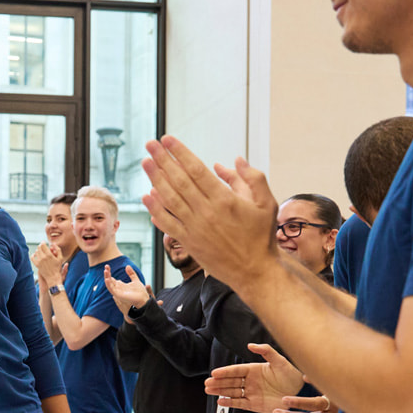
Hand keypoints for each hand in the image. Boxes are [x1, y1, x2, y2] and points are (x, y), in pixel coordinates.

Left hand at [31, 243, 63, 285]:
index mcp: (49, 255)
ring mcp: (39, 261)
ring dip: (38, 250)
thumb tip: (53, 243)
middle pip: (39, 248)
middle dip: (40, 246)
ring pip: (36, 252)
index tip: (43, 242)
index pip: (43, 245)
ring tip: (40, 251)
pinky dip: (33, 255)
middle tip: (42, 246)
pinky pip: (32, 258)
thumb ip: (58, 249)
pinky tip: (35, 255)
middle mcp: (43, 257)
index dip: (43, 242)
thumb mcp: (60, 258)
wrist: (53, 277)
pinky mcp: (37, 265)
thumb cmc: (57, 267)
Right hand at [102, 264, 150, 318]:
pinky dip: (108, 284)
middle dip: (107, 274)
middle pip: (109, 281)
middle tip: (106, 266)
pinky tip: (107, 279)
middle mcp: (118, 289)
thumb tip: (127, 266)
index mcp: (121, 286)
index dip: (109, 272)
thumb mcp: (136, 280)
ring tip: (105, 271)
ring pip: (109, 284)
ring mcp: (117, 292)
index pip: (112, 278)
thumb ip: (131, 274)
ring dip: (106, 277)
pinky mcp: (118, 295)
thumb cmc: (140, 292)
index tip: (107, 266)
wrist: (144, 299)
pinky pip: (112, 290)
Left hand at [142, 137, 279, 291]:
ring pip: (170, 200)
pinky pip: (168, 223)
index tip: (167, 140)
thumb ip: (252, 178)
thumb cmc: (262, 237)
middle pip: (179, 181)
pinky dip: (156, 210)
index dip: (180, 153)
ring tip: (146, 163)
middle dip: (163, 160)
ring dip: (156, 180)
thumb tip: (234, 160)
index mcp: (225, 200)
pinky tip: (147, 196)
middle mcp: (206, 213)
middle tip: (150, 145)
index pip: (196, 170)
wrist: (255, 272)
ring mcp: (195, 228)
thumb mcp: (267, 203)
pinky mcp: (189, 243)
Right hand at [204, 342, 305, 412]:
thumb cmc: (291, 374)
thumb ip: (265, 351)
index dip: (225, 372)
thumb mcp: (279, 360)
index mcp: (253, 369)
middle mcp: (250, 381)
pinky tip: (220, 401)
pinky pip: (239, 403)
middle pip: (230, 381)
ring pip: (232, 392)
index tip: (214, 373)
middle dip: (218, 382)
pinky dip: (230, 403)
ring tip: (208, 390)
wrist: (300, 391)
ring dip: (220, 391)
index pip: (235, 370)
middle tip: (207, 383)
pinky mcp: (254, 404)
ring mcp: (251, 393)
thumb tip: (250, 345)